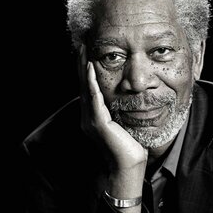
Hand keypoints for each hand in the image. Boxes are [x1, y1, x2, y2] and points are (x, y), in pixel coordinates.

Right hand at [78, 45, 146, 211]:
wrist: (129, 168)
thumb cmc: (131, 149)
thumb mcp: (125, 124)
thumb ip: (122, 111)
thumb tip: (131, 97)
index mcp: (93, 117)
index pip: (88, 89)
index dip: (86, 71)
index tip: (87, 53)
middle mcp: (88, 117)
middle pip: (83, 85)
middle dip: (82, 64)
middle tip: (82, 44)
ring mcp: (91, 120)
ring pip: (85, 88)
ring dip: (84, 68)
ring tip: (83, 51)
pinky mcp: (98, 123)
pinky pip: (94, 98)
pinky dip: (91, 82)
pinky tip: (91, 68)